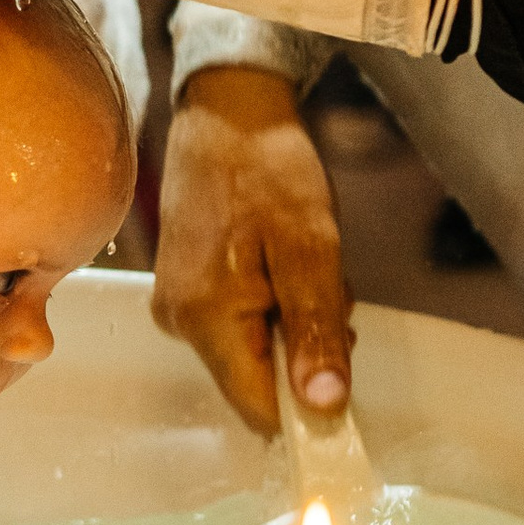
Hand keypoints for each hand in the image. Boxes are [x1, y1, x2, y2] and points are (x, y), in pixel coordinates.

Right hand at [153, 67, 351, 437]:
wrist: (227, 115)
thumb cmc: (268, 170)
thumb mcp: (310, 248)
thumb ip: (316, 329)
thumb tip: (324, 406)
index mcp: (206, 318)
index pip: (260, 410)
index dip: (308, 410)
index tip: (345, 379)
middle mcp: (180, 324)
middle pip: (259, 382)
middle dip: (305, 352)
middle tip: (325, 290)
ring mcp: (178, 309)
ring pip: (255, 353)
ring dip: (293, 325)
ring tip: (302, 264)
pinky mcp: (185, 293)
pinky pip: (241, 327)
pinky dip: (274, 307)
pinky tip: (281, 262)